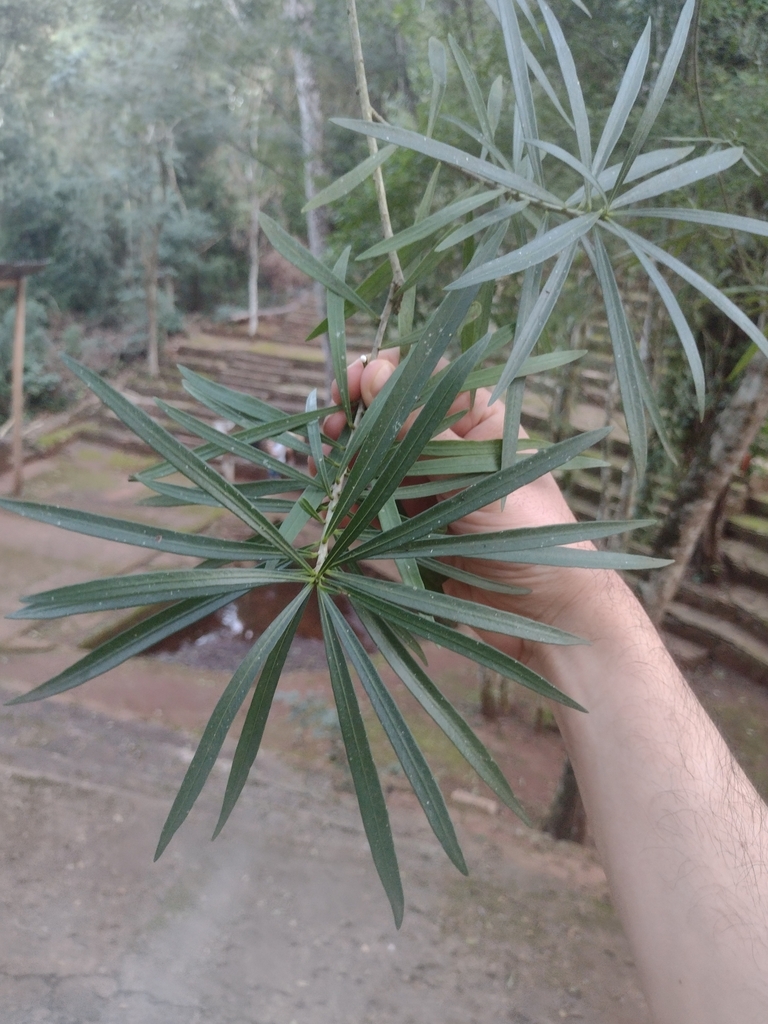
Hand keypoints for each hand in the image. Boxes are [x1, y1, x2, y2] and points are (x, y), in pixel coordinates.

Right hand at [324, 354, 596, 663]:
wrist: (548, 612)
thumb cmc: (530, 531)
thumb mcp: (473, 474)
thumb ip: (421, 427)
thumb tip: (377, 370)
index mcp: (478, 422)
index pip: (424, 379)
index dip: (383, 374)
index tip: (350, 383)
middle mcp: (452, 450)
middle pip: (392, 420)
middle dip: (357, 421)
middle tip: (331, 429)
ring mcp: (433, 489)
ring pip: (378, 464)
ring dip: (348, 464)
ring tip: (326, 468)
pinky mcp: (419, 528)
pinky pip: (377, 509)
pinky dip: (353, 507)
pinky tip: (334, 510)